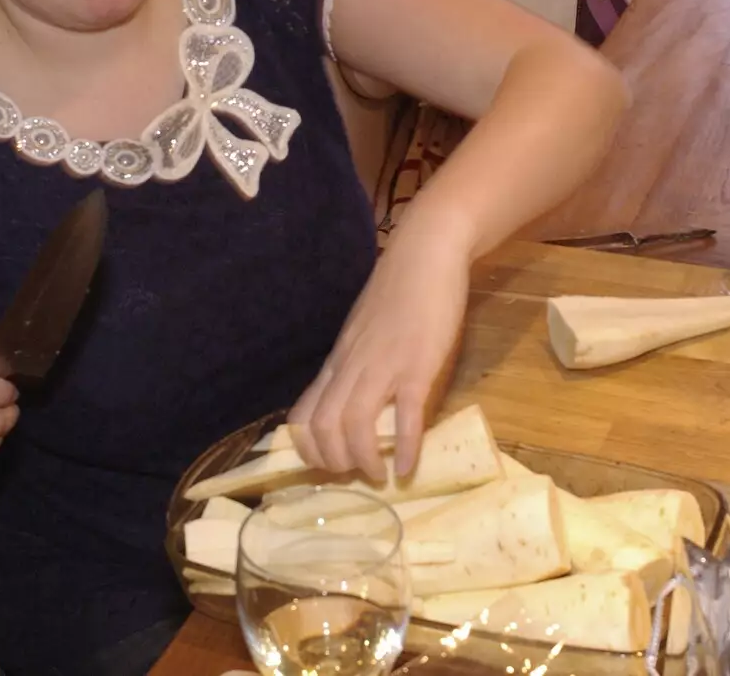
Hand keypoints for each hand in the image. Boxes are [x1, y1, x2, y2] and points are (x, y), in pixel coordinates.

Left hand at [289, 224, 470, 482]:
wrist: (427, 252)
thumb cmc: (399, 289)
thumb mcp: (365, 329)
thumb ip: (357, 361)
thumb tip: (359, 395)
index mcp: (338, 360)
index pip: (303, 414)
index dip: (307, 449)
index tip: (328, 465)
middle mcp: (352, 365)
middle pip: (322, 426)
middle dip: (332, 462)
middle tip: (355, 476)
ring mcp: (383, 364)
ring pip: (353, 423)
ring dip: (363, 460)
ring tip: (379, 476)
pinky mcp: (417, 362)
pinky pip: (405, 412)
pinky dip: (404, 446)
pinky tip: (407, 466)